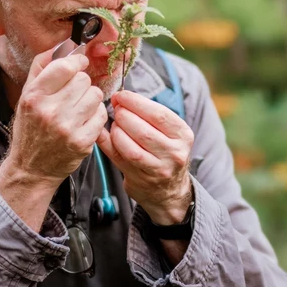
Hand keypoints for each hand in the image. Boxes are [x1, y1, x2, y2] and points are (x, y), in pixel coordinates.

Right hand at [0, 46, 106, 188]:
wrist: (31, 168)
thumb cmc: (30, 129)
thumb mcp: (26, 96)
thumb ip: (41, 68)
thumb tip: (63, 45)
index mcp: (33, 96)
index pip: (65, 66)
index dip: (77, 61)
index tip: (79, 64)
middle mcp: (49, 111)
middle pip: (84, 80)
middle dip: (82, 83)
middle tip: (74, 93)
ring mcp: (67, 128)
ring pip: (96, 95)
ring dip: (91, 98)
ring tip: (80, 106)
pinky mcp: (82, 142)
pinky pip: (102, 115)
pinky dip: (96, 115)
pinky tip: (85, 120)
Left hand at [97, 90, 193, 225]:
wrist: (169, 190)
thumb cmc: (165, 152)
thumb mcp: (171, 133)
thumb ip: (151, 116)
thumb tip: (122, 98)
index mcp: (183, 136)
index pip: (159, 114)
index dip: (136, 102)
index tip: (121, 96)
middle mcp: (174, 153)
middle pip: (143, 130)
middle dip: (124, 115)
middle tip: (116, 110)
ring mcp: (157, 169)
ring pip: (130, 147)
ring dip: (116, 131)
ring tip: (114, 124)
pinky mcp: (140, 179)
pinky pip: (119, 158)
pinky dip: (107, 143)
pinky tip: (103, 134)